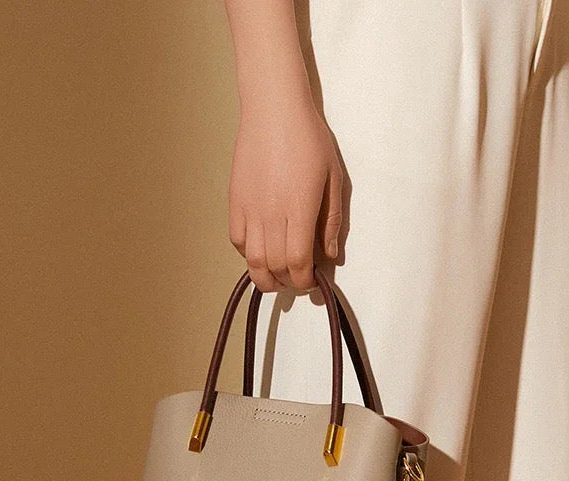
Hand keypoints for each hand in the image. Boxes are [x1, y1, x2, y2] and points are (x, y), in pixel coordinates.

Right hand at [228, 102, 342, 292]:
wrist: (273, 110)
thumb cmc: (309, 139)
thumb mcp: (334, 179)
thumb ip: (332, 221)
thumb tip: (330, 255)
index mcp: (299, 209)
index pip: (298, 261)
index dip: (304, 280)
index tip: (313, 282)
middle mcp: (271, 213)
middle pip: (275, 266)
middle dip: (288, 282)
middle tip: (298, 280)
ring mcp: (249, 208)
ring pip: (253, 260)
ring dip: (265, 276)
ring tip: (277, 277)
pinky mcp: (235, 201)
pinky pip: (237, 240)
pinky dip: (248, 254)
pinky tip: (261, 251)